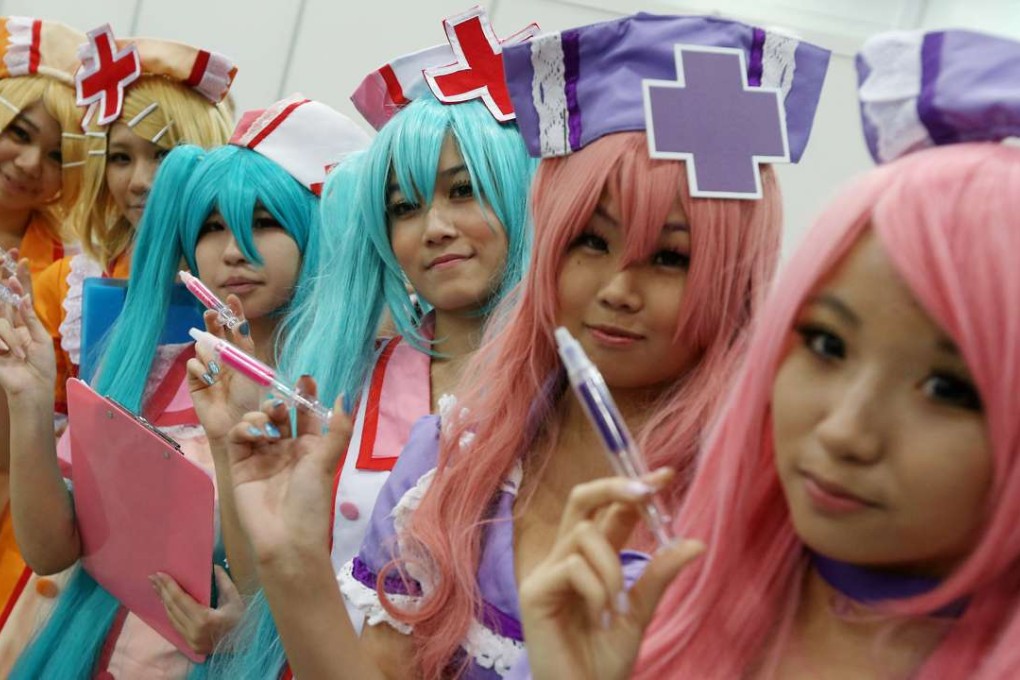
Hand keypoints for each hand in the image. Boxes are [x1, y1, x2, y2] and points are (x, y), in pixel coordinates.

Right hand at [0, 257, 56, 400]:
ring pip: (2, 320)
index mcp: (24, 320)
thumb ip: (29, 318)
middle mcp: (10, 322)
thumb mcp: (40, 339)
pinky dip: (5, 343)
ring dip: (12, 338)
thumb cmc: (40, 365)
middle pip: (5, 296)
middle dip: (6, 277)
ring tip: (20, 354)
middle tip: (6, 256)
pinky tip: (6, 354)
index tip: (20, 258)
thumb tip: (22, 297)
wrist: (32, 387)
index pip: (21, 293)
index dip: (20, 277)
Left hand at [151, 565, 242, 654]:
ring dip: (163, 602)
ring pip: (171, 618)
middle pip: (172, 608)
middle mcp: (194, 632)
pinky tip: (167, 603)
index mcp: (204, 619)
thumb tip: (213, 567)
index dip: (169, 586)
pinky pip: (176, 626)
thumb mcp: (235, 599)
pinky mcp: (191, 645)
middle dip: (161, 591)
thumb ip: (224, 582)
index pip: (180, 599)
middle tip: (152, 578)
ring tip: (157, 588)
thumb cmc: (242, 620)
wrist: (245, 643)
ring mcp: (191, 641)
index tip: (159, 574)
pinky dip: (170, 613)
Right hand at [187, 298, 259, 444]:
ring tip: (218, 371)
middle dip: (212, 320)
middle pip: (214, 332)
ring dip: (210, 354)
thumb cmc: (249, 399)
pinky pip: (192, 364)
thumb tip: (241, 323)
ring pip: (202, 346)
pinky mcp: (195, 380)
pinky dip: (200, 369)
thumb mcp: (251, 369)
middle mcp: (224, 359)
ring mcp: (208, 368)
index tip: (231, 298)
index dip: (233, 313)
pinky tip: (208, 379)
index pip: (235, 329)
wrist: (235, 423)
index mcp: (240, 355)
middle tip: (211, 312)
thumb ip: (244, 346)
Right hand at [226, 376, 352, 568]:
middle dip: (280, 403)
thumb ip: (338, 428)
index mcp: (310, 449)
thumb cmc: (311, 501)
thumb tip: (345, 396)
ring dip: (261, 415)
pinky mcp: (239, 466)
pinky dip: (244, 429)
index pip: (306, 415)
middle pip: (279, 415)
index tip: (305, 378)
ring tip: (268, 423)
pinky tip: (254, 433)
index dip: (305, 396)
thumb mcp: (327, 461)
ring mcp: (261, 457)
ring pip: (257, 422)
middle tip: (281, 403)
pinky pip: (238, 438)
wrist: (286, 539)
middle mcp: (285, 450)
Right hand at [518, 469, 704, 679]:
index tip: (664, 475)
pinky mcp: (535, 592)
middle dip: (614, 488)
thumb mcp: (640, 612)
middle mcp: (567, 557)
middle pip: (581, 499)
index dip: (634, 488)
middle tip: (645, 494)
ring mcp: (548, 573)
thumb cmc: (605, 659)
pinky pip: (572, 567)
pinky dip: (597, 589)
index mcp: (592, 559)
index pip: (611, 510)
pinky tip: (602, 616)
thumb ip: (659, 575)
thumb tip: (696, 543)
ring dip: (613, 568)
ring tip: (619, 608)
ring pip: (584, 535)